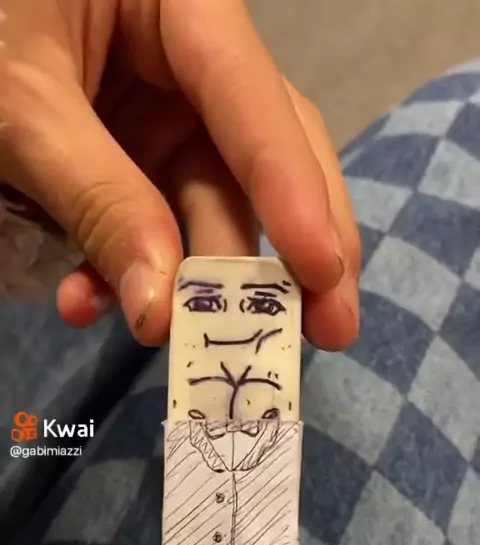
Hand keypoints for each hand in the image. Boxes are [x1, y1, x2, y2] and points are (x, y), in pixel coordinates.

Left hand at [0, 0, 359, 349]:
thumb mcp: (22, 111)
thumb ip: (98, 201)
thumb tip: (162, 312)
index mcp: (177, 7)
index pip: (253, 98)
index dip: (293, 189)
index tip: (321, 271)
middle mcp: (190, 62)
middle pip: (266, 157)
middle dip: (292, 251)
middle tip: (331, 330)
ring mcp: (165, 115)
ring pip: (212, 206)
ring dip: (196, 280)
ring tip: (188, 343)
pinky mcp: (136, 158)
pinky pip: (154, 223)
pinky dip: (128, 270)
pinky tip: (87, 302)